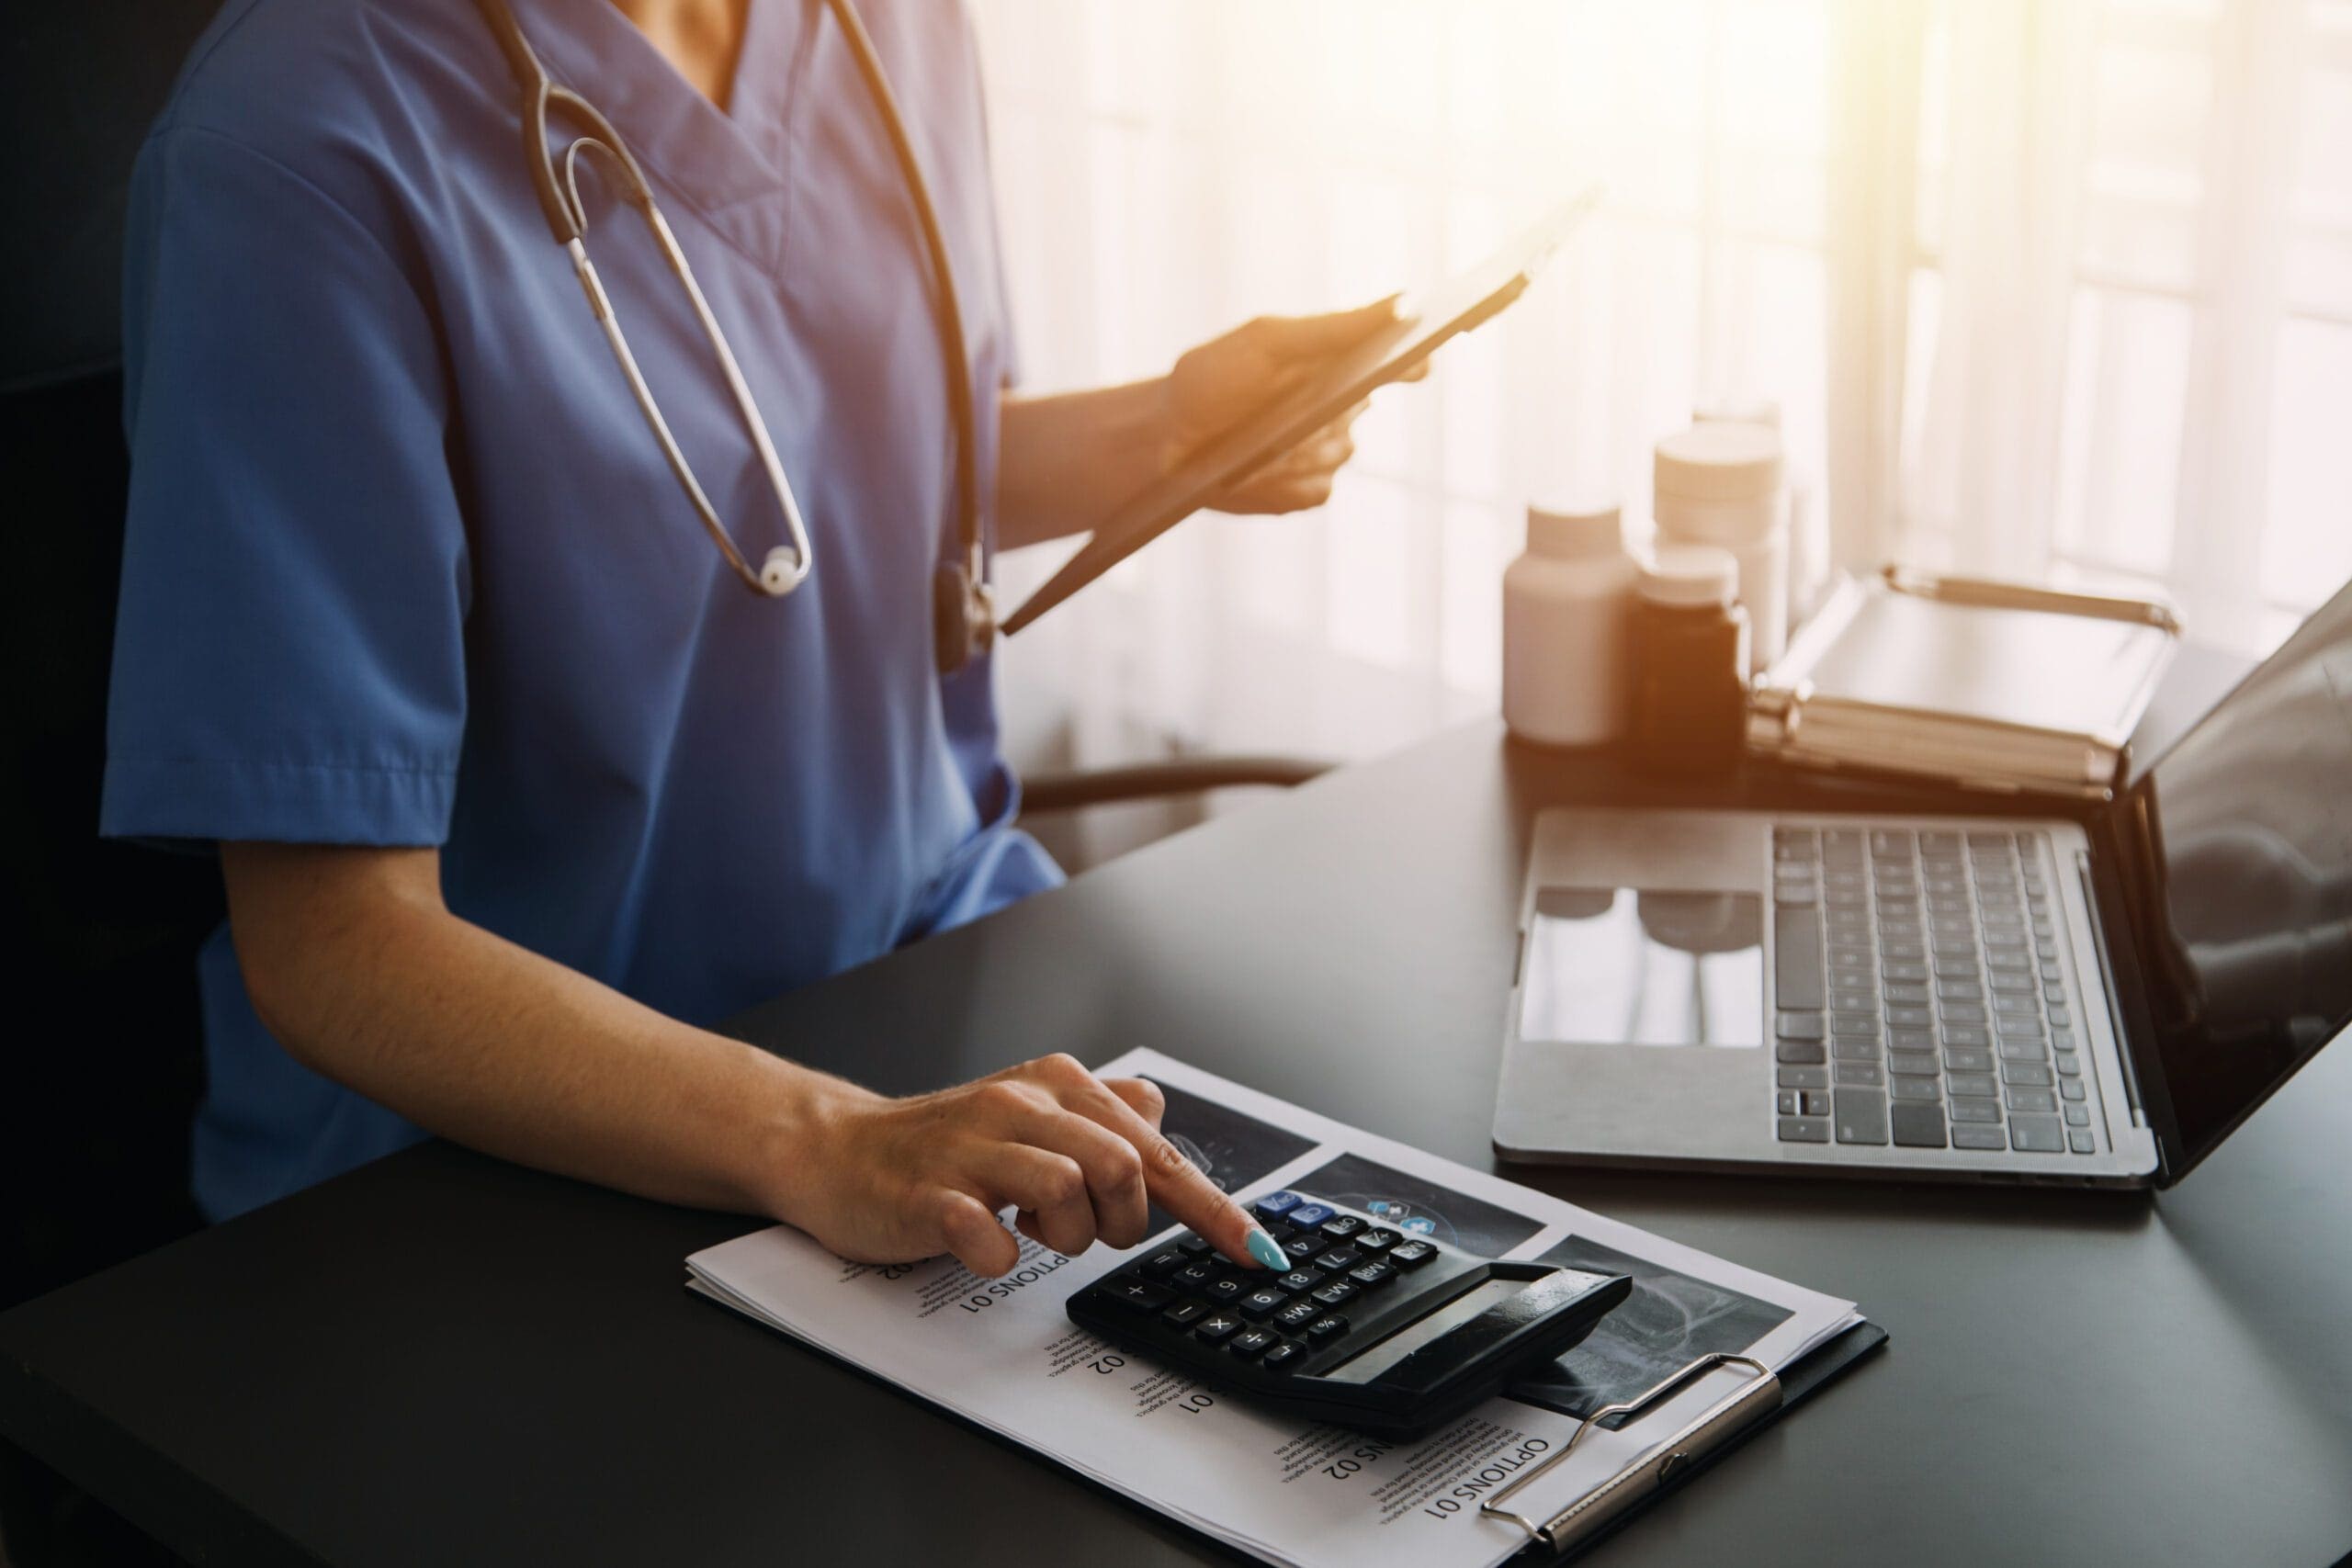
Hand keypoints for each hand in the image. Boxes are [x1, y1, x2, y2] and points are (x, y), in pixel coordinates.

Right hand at [780, 1054, 1280, 1277]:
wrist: (839, 1152)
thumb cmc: (943, 1146)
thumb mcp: (1031, 1118)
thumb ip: (1099, 1115)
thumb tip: (1155, 1109)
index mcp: (1056, 1086)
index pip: (1155, 1148)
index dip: (1214, 1209)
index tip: (1258, 1253)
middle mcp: (1020, 1104)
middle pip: (1123, 1165)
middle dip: (1123, 1218)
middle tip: (1086, 1230)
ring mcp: (972, 1148)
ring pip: (1068, 1190)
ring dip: (1066, 1237)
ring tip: (1032, 1233)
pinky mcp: (929, 1194)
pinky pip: (989, 1234)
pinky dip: (1002, 1256)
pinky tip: (988, 1247)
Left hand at [1162, 295, 1422, 514]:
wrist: (1162, 440)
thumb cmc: (1211, 380)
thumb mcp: (1266, 342)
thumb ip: (1332, 327)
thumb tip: (1400, 305)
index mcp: (1337, 364)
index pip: (1396, 361)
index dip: (1412, 362)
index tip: (1416, 361)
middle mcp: (1341, 409)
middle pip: (1359, 408)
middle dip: (1322, 404)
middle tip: (1285, 402)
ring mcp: (1327, 453)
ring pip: (1336, 451)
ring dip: (1295, 445)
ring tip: (1252, 439)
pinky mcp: (1308, 491)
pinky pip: (1315, 487)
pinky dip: (1283, 479)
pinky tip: (1252, 470)